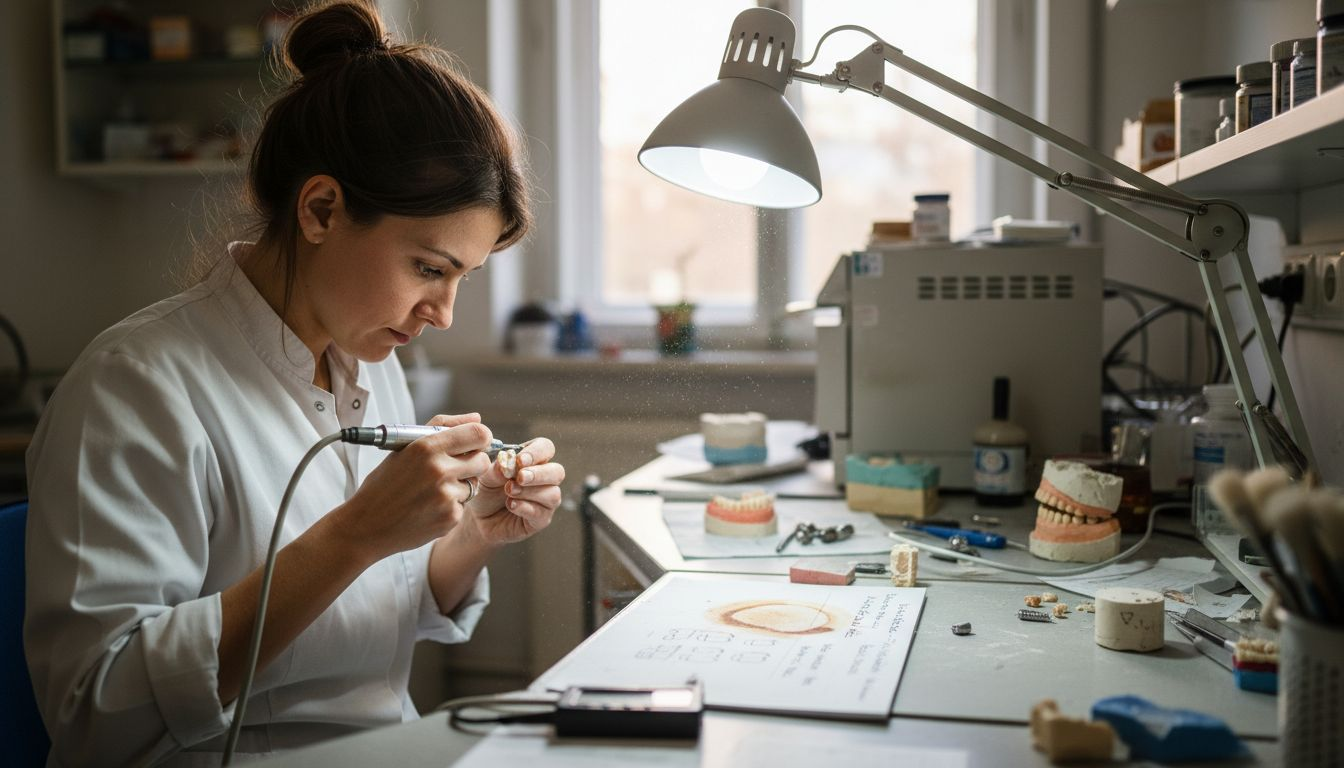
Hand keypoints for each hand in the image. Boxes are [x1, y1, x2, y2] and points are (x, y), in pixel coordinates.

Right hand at [332, 414, 492, 562]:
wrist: (366, 525)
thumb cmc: (385, 483)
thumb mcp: (405, 447)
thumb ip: (443, 427)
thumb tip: (477, 418)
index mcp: (426, 447)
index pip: (478, 434)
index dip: (482, 438)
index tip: (476, 443)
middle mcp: (439, 469)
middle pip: (482, 460)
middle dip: (472, 463)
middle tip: (453, 469)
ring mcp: (446, 495)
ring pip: (473, 484)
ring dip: (460, 487)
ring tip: (431, 491)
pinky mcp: (450, 517)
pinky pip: (464, 505)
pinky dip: (451, 506)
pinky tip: (428, 508)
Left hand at [461, 434, 564, 545]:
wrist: (479, 519)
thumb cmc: (486, 492)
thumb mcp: (486, 477)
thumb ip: (497, 469)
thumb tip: (508, 460)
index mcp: (533, 461)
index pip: (546, 448)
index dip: (537, 452)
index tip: (520, 460)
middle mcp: (545, 479)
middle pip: (557, 471)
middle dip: (539, 474)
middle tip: (520, 477)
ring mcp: (546, 501)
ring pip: (552, 494)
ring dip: (530, 492)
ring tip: (509, 492)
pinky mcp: (541, 520)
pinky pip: (541, 513)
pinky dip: (525, 507)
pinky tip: (511, 505)